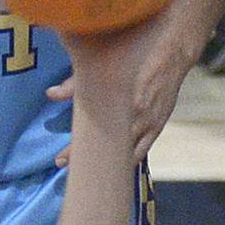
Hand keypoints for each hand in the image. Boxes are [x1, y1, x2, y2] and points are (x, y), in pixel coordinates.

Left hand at [49, 5, 197, 163]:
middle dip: (86, 161)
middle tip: (67, 166)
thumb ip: (75, 84)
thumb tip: (50, 94)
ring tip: (89, 172)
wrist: (173, 52)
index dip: (74, 151)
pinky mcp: (158, 126)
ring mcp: (148, 125)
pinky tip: (114, 168)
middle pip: (106, 150)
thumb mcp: (103, 68)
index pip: (91, 136)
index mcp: (119, 105)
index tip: (60, 160)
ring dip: (107, 166)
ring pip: (124, 156)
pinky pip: (141, 151)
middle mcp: (134, 118)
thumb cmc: (135, 57)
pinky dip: (127, 161)